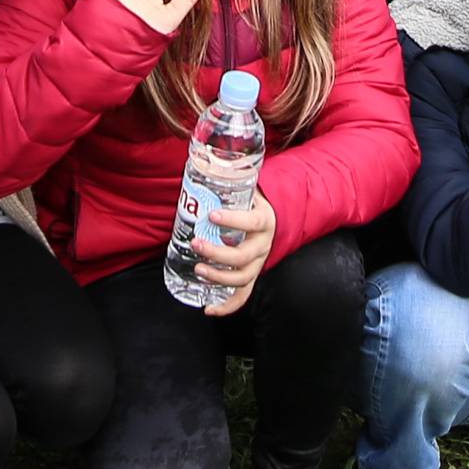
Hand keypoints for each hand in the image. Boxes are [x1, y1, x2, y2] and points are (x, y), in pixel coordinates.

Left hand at [195, 188, 277, 316]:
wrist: (272, 216)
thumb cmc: (249, 201)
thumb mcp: (244, 188)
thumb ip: (225, 180)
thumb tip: (197, 159)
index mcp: (263, 220)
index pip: (251, 222)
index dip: (233, 220)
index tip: (212, 215)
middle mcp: (263, 244)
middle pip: (243, 256)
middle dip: (218, 253)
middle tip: (196, 243)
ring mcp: (258, 262)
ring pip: (242, 278)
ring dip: (219, 278)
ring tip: (198, 269)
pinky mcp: (252, 275)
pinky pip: (243, 295)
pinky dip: (227, 306)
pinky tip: (209, 309)